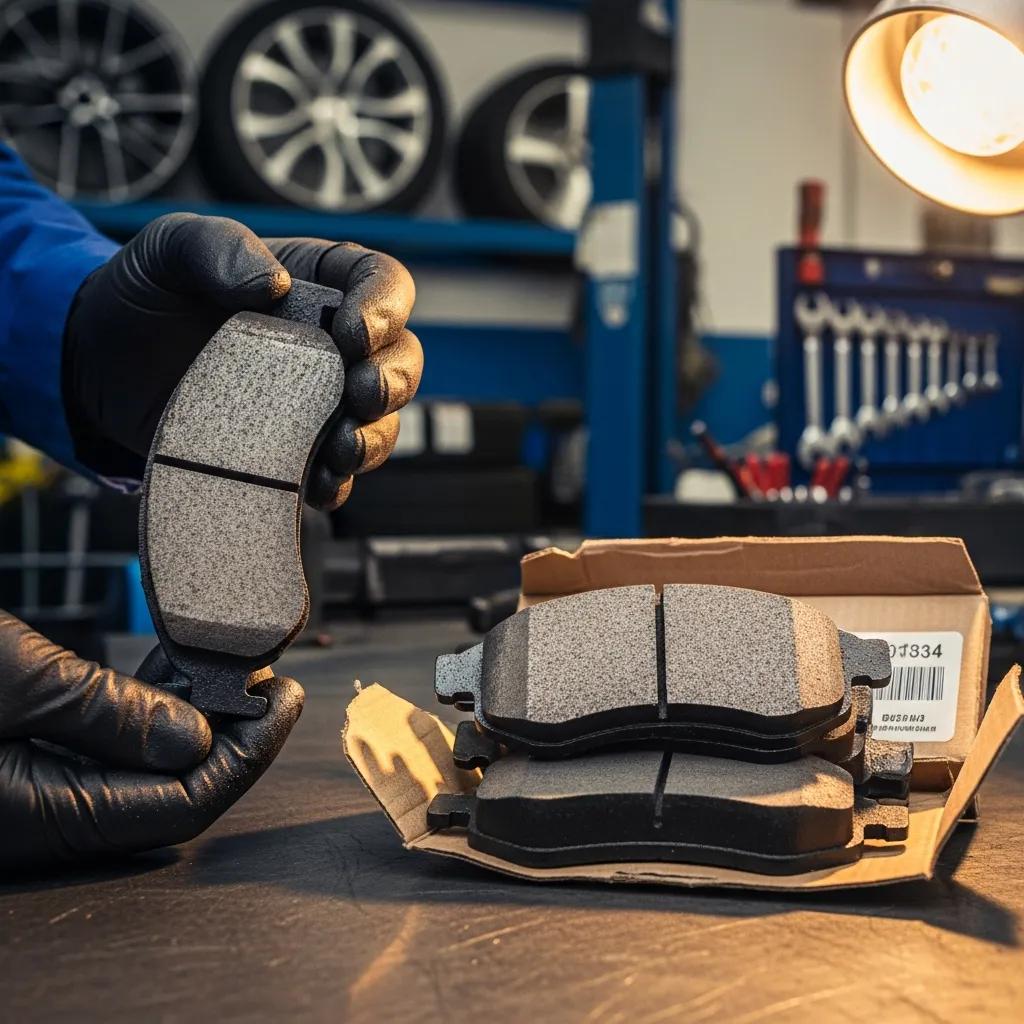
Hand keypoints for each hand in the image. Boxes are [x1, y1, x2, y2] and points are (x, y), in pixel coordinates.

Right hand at [0, 612, 302, 870]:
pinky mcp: (26, 758)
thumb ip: (105, 716)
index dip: (246, 755)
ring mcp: (35, 789)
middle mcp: (43, 815)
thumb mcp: (12, 683)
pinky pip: (104, 747)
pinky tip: (171, 670)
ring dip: (190, 715)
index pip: (181, 805)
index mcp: (42, 817)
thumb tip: (198, 738)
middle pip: (168, 787)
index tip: (284, 702)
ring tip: (231, 665)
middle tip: (266, 677)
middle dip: (228, 731)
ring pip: (139, 764)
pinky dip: (144, 709)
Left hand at [62, 213, 422, 508]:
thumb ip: (220, 248)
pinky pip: (337, 474)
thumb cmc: (146, 294)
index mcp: (319, 282)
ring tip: (343, 448)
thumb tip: (274, 286)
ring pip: (381, 422)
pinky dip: (338, 483)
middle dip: (393, 380)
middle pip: (401, 359)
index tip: (353, 331)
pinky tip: (319, 485)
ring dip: (375, 438)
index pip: (384, 284)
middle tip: (361, 392)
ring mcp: (318, 404)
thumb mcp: (172, 249)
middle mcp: (332, 345)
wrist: (100, 363)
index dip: (387, 307)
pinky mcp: (294, 453)